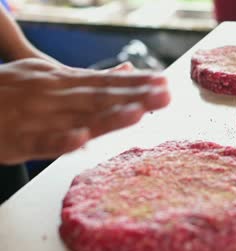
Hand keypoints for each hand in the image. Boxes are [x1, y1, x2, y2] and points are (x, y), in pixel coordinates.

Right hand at [0, 59, 169, 164]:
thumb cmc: (14, 92)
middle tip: (165, 96)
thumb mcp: (52, 76)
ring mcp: (37, 117)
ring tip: (137, 113)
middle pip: (100, 97)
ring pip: (76, 117)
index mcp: (64, 81)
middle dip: (134, 96)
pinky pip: (41, 142)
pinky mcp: (18, 140)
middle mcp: (55, 96)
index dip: (136, 83)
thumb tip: (127, 69)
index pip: (106, 82)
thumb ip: (92, 77)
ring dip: (107, 116)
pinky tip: (81, 139)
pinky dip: (60, 140)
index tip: (164, 83)